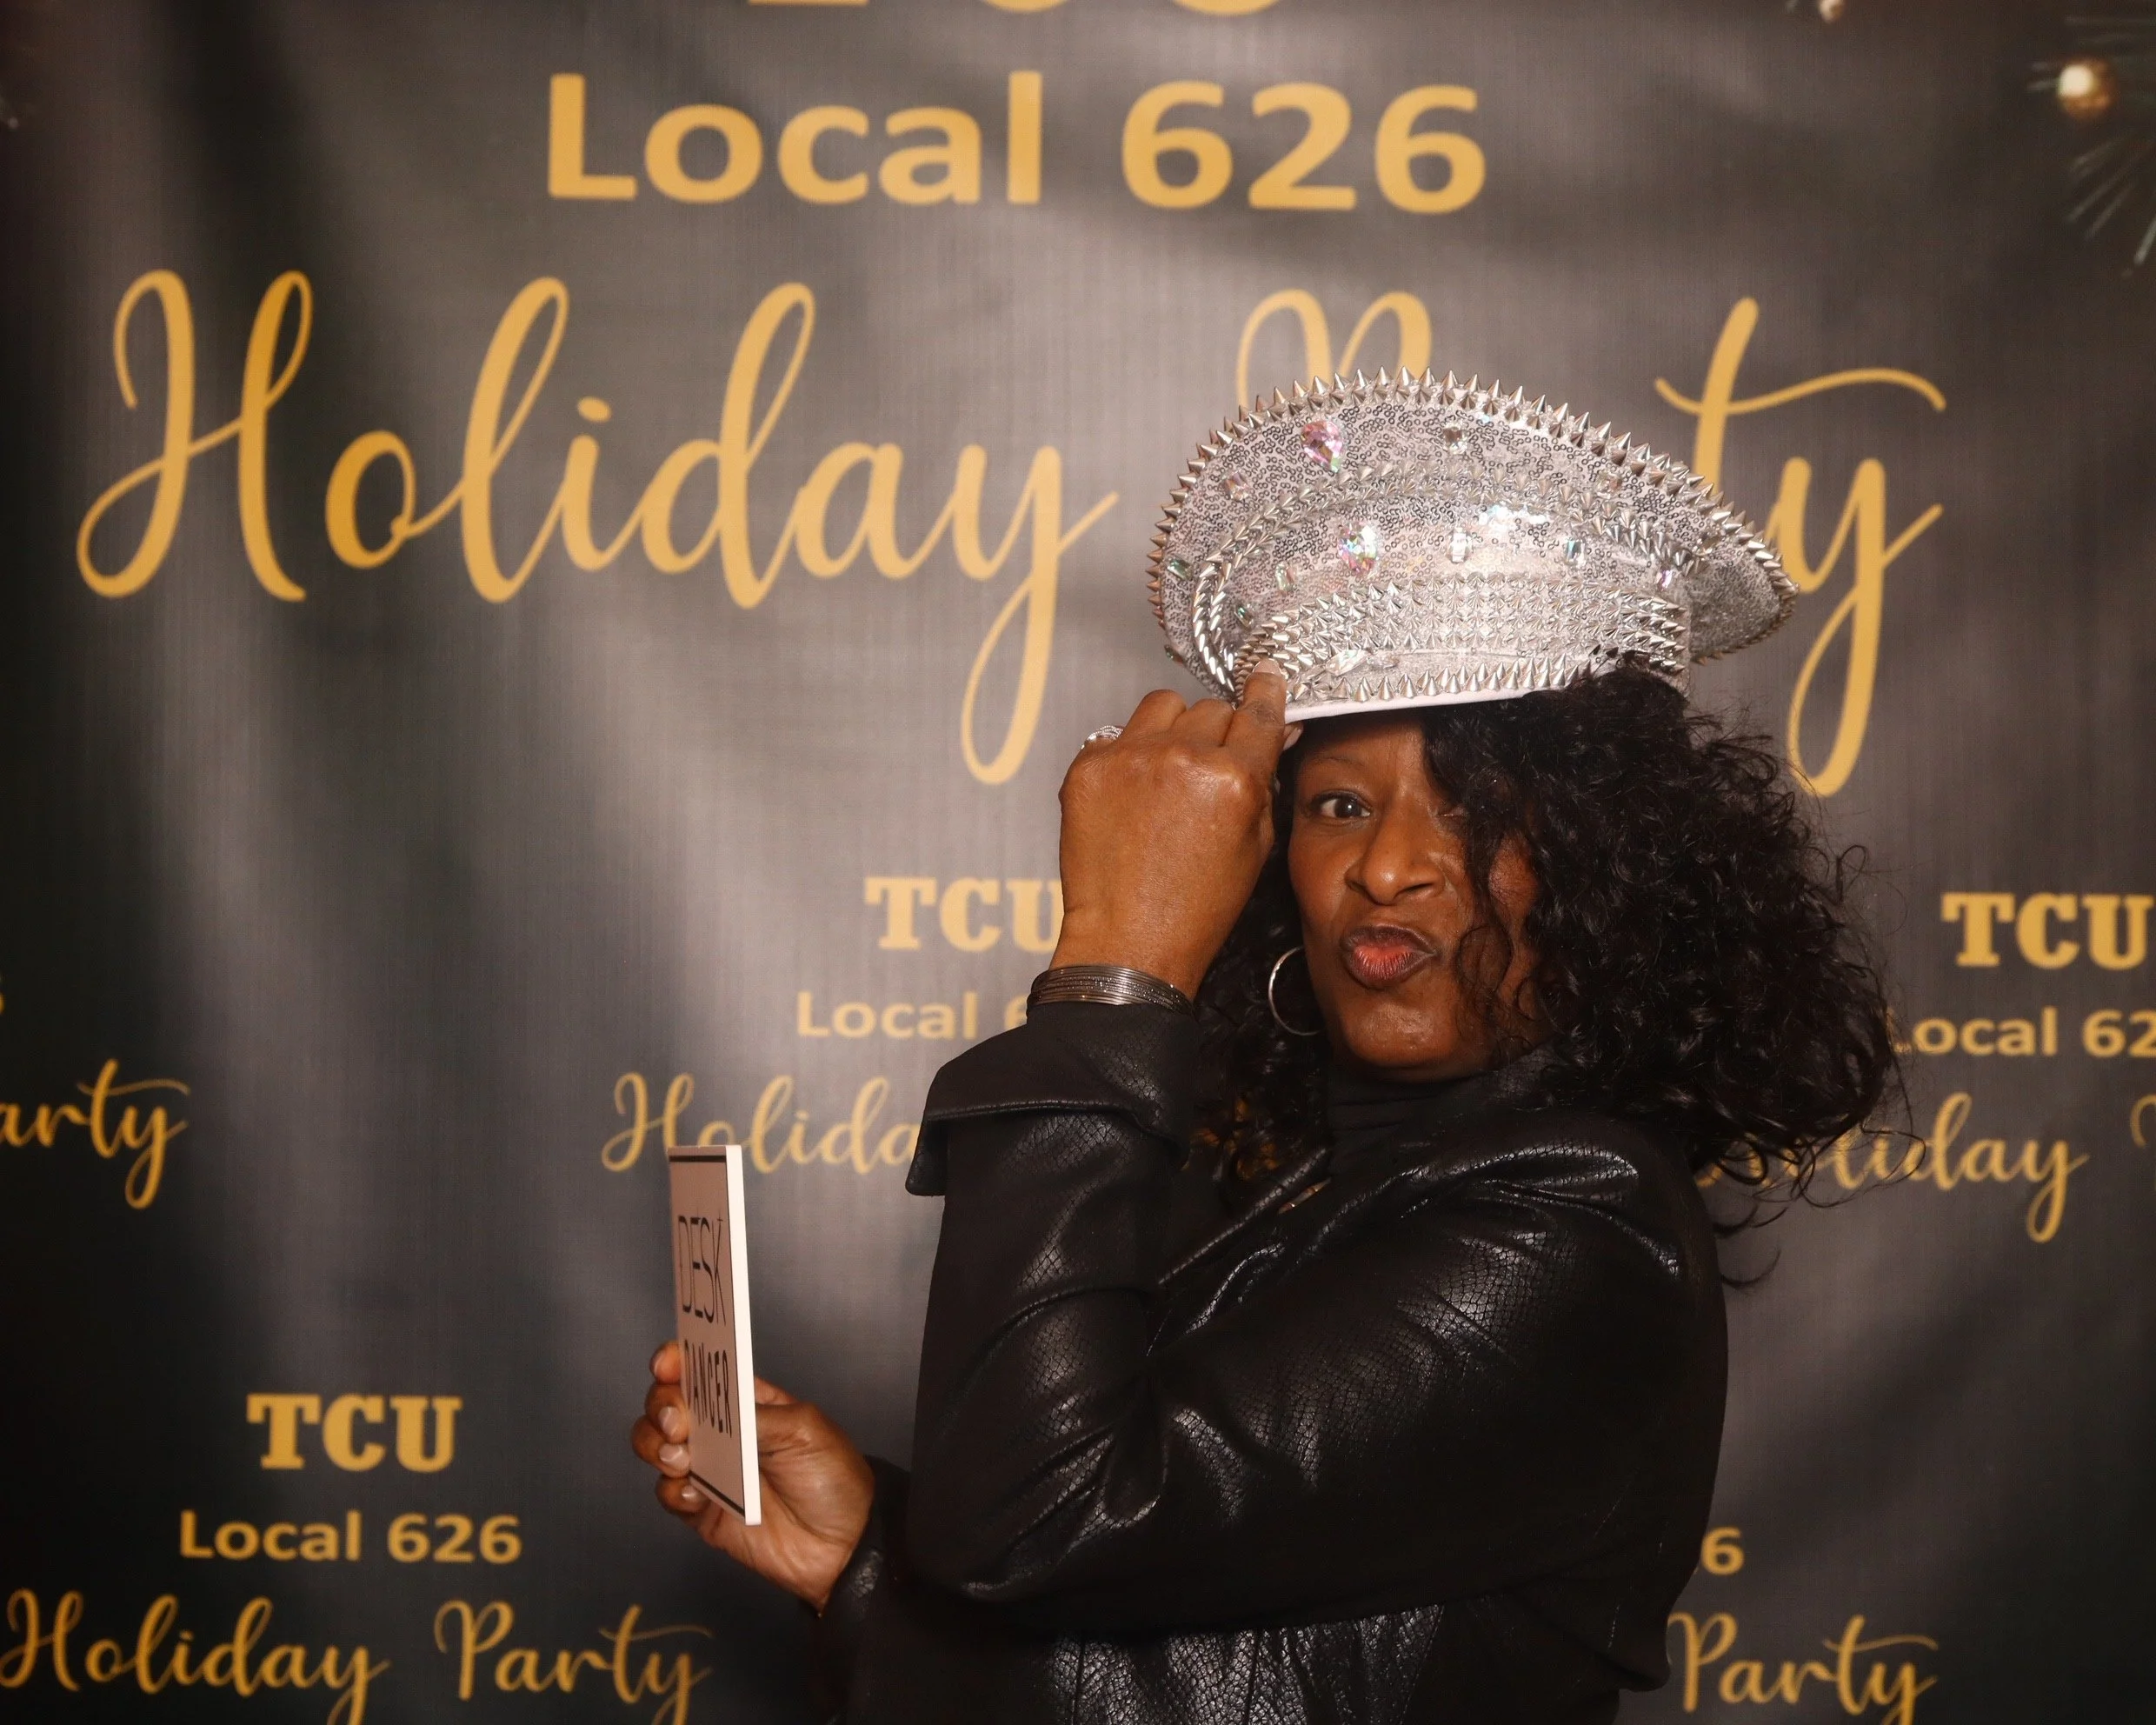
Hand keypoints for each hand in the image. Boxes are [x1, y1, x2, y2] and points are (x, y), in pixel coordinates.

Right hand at [632, 1340, 873, 1611]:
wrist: (843, 1545)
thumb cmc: (835, 1478)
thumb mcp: (804, 1430)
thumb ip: (754, 1417)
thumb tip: (710, 1410)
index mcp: (748, 1401)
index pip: (702, 1370)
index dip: (677, 1362)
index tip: (666, 1366)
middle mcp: (722, 1432)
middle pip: (668, 1405)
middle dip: (662, 1406)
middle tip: (677, 1423)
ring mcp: (710, 1470)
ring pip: (657, 1446)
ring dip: (656, 1446)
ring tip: (681, 1460)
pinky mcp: (703, 1511)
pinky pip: (668, 1495)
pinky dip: (671, 1491)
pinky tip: (695, 1495)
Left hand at [1050, 663, 1290, 998]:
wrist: (1129, 941)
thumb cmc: (1195, 909)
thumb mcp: (1255, 848)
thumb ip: (1262, 784)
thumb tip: (1267, 738)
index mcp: (1234, 779)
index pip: (1258, 712)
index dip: (1264, 692)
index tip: (1263, 676)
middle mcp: (1183, 757)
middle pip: (1211, 708)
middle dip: (1216, 731)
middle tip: (1208, 767)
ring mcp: (1131, 758)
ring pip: (1163, 705)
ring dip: (1172, 727)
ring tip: (1166, 771)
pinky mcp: (1089, 767)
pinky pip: (1117, 733)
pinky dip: (1128, 755)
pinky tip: (1130, 796)